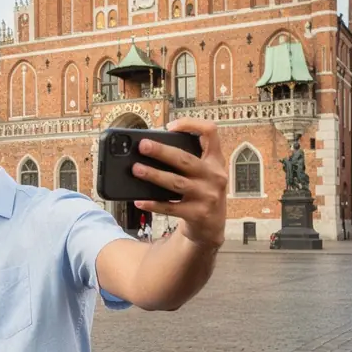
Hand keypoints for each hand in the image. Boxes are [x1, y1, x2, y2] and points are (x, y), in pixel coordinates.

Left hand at [132, 118, 226, 248]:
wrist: (212, 226)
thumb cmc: (201, 192)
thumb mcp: (202, 173)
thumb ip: (186, 160)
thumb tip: (152, 149)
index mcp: (215, 160)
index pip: (211, 133)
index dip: (192, 125)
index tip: (170, 126)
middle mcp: (215, 176)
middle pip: (186, 160)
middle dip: (162, 152)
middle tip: (143, 146)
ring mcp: (208, 196)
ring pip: (176, 183)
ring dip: (154, 175)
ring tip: (136, 169)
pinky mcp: (198, 214)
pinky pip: (171, 208)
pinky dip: (154, 204)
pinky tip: (140, 201)